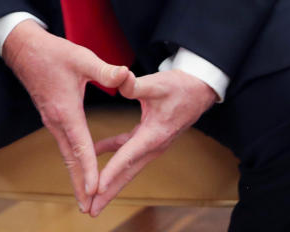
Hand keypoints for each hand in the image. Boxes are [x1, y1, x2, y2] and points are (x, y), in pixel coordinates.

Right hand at [1, 21, 132, 212]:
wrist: (23, 48)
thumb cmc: (53, 52)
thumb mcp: (81, 57)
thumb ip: (105, 70)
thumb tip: (126, 76)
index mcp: (66, 110)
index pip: (81, 146)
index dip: (89, 169)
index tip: (96, 189)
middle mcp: (56, 121)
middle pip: (70, 159)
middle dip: (79, 185)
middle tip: (88, 208)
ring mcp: (51, 120)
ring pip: (66, 154)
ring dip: (75, 176)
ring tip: (85, 197)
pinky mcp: (51, 117)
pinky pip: (64, 145)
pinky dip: (73, 161)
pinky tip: (79, 168)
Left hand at [87, 70, 217, 215]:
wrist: (198, 88)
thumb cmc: (179, 86)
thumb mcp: (157, 84)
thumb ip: (135, 85)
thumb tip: (120, 81)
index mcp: (154, 135)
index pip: (128, 156)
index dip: (111, 172)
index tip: (96, 188)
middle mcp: (153, 145)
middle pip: (127, 173)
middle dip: (108, 193)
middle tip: (91, 210)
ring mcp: (151, 143)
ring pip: (126, 166)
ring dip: (109, 181)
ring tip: (91, 197)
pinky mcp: (147, 136)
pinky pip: (125, 150)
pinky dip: (109, 153)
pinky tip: (93, 153)